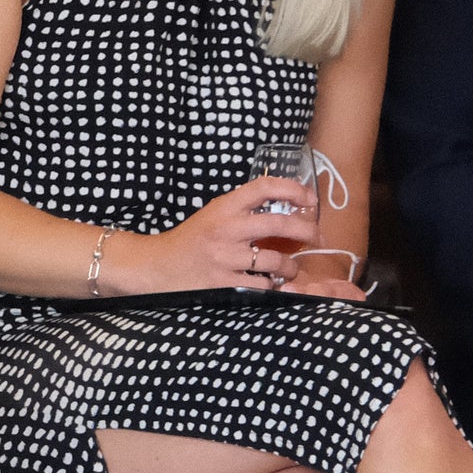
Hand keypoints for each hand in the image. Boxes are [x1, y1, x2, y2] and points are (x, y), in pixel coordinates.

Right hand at [124, 177, 314, 292]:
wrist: (156, 266)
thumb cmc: (188, 241)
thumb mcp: (212, 215)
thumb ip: (242, 210)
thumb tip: (284, 209)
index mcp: (224, 208)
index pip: (265, 187)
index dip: (294, 190)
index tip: (309, 200)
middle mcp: (226, 229)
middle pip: (280, 224)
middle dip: (307, 231)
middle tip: (316, 237)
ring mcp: (225, 258)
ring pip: (275, 261)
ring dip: (290, 266)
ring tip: (290, 269)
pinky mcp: (223, 283)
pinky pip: (261, 285)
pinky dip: (271, 286)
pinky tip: (270, 284)